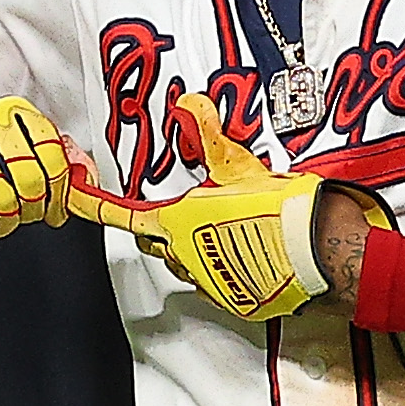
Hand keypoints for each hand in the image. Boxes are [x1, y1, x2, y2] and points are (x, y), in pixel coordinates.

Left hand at [69, 94, 385, 320]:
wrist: (327, 254)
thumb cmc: (286, 210)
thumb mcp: (243, 166)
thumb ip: (210, 136)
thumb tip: (189, 104)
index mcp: (179, 222)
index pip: (123, 213)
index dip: (95, 204)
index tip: (77, 196)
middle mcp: (187, 257)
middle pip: (160, 240)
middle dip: (170, 224)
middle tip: (198, 203)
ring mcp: (212, 283)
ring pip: (191, 261)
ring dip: (203, 244)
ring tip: (238, 224)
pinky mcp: (238, 301)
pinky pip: (222, 281)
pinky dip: (231, 266)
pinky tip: (255, 249)